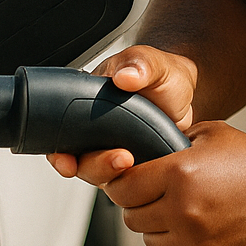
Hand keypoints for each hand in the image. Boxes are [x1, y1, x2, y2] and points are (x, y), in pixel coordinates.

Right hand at [47, 45, 197, 179]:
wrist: (186, 94)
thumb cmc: (164, 75)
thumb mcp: (153, 63)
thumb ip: (140, 65)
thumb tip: (124, 75)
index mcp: (89, 103)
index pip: (61, 134)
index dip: (60, 153)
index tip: (68, 160)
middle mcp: (94, 131)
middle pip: (80, 161)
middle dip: (94, 166)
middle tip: (120, 158)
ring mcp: (111, 150)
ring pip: (100, 175)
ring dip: (111, 174)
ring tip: (131, 161)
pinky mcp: (132, 166)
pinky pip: (123, 181)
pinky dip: (131, 181)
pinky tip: (145, 174)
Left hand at [105, 121, 245, 245]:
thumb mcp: (213, 134)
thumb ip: (175, 140)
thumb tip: (144, 151)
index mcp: (180, 172)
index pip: (124, 187)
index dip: (122, 184)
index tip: (129, 183)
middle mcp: (182, 208)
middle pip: (133, 217)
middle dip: (140, 206)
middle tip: (157, 198)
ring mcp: (195, 239)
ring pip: (150, 241)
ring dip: (159, 229)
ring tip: (181, 214)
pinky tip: (192, 234)